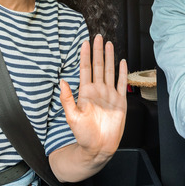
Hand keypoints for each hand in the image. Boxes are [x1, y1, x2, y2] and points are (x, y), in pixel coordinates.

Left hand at [60, 34, 126, 161]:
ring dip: (109, 58)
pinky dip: (122, 73)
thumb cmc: (84, 135)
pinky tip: (122, 63)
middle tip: (98, 37)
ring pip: (109, 71)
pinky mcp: (120, 102)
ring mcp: (109, 95)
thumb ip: (67, 99)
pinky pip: (121, 84)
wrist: (99, 147)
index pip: (86, 69)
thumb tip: (62, 82)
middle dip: (98, 51)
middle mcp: (98, 91)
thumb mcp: (72, 117)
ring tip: (109, 45)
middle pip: (98, 66)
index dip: (85, 55)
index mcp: (86, 93)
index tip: (84, 43)